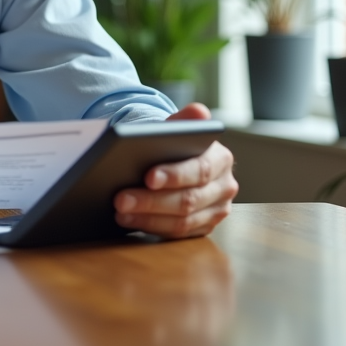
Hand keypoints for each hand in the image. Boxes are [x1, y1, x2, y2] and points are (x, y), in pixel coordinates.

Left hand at [113, 103, 237, 238]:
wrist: (178, 162)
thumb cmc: (175, 145)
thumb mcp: (178, 129)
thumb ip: (186, 120)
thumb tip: (198, 112)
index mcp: (221, 159)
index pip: (199, 170)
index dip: (174, 175)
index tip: (148, 177)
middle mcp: (225, 186)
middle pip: (188, 199)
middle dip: (151, 201)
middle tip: (121, 199)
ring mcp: (217, 210)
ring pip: (182, 221)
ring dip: (148, 218)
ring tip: (120, 212)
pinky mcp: (205, 226)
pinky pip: (178, 234)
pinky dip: (152, 227)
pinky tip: (130, 221)